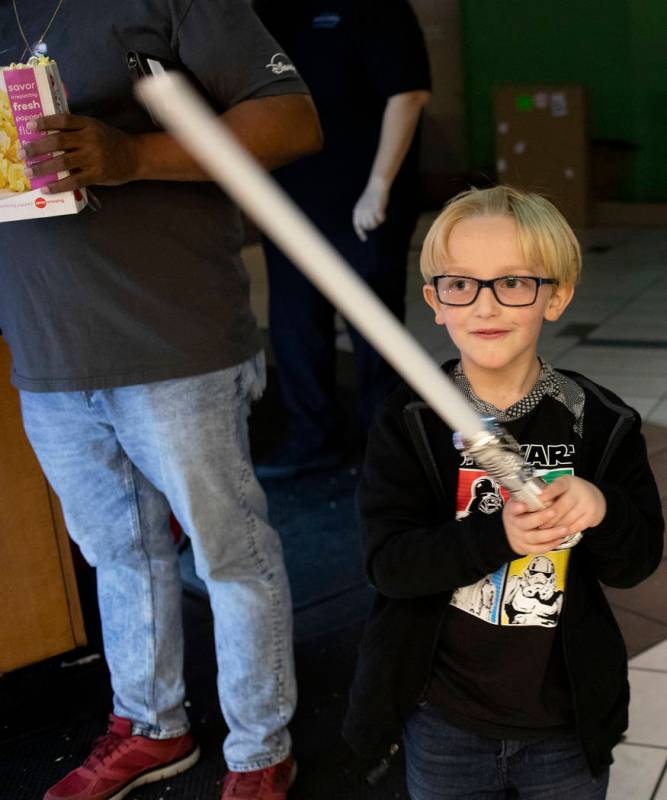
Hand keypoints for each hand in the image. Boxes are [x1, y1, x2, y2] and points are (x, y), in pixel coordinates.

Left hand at [18, 114, 138, 192]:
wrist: (136, 156)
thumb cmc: (112, 142)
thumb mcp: (96, 128)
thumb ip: (77, 131)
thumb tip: (50, 137)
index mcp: (88, 125)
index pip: (63, 121)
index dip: (45, 122)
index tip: (30, 125)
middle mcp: (90, 140)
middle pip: (58, 141)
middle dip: (37, 147)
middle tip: (23, 152)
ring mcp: (93, 158)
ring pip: (63, 161)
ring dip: (43, 167)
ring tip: (29, 171)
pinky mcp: (97, 174)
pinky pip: (74, 181)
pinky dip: (58, 185)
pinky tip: (47, 188)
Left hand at [352, 175, 389, 240]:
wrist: (377, 186)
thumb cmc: (372, 195)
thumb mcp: (364, 205)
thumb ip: (363, 215)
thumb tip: (367, 226)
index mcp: (357, 211)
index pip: (357, 225)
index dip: (360, 233)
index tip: (364, 239)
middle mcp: (361, 212)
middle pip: (367, 227)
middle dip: (373, 226)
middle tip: (377, 220)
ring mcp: (369, 211)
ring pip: (373, 225)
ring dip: (378, 222)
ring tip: (380, 216)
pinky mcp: (376, 210)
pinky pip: (380, 220)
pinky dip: (383, 218)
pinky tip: (384, 213)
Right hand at [502, 499, 571, 555]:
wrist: (513, 530)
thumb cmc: (522, 512)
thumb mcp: (522, 501)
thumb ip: (531, 497)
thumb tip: (546, 490)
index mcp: (512, 511)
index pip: (513, 509)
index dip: (517, 508)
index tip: (523, 504)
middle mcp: (514, 525)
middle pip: (525, 523)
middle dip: (540, 518)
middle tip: (553, 512)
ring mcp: (519, 538)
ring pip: (535, 538)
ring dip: (551, 534)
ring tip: (565, 529)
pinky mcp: (525, 548)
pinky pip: (539, 548)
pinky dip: (551, 544)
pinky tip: (561, 538)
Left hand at [536, 476, 606, 534]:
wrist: (593, 497)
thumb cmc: (568, 493)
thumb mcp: (559, 488)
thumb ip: (547, 493)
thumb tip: (530, 502)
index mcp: (567, 482)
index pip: (558, 486)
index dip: (549, 492)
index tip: (540, 498)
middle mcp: (579, 491)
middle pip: (562, 506)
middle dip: (549, 517)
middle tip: (538, 524)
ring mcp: (587, 503)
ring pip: (569, 518)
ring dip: (555, 526)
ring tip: (545, 530)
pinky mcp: (592, 515)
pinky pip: (577, 526)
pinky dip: (566, 531)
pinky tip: (558, 533)